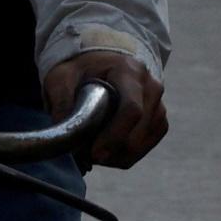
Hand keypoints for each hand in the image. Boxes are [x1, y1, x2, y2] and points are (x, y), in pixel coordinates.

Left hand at [43, 50, 166, 169]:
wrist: (102, 63)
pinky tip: (107, 150)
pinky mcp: (159, 119)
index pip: (132, 109)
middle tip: (86, 157)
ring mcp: (158, 104)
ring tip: (93, 152)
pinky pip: (145, 147)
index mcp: (128, 71)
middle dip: (111, 151)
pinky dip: (126, 155)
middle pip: (138, 131)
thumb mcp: (63, 77)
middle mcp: (150, 86)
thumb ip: (61, 102)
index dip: (114, 136)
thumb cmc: (82, 70)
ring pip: (141, 143)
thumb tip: (64, 137)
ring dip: (117, 156)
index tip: (94, 153)